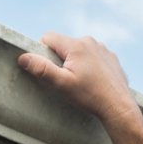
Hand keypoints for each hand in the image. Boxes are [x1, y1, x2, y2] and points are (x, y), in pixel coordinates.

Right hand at [18, 32, 140, 127]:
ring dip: (74, 61)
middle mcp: (90, 41)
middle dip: (59, 58)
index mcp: (76, 45)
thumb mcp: (62, 84)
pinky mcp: (110, 56)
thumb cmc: (90, 96)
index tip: (48, 68)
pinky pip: (92, 55)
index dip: (42, 51)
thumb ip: (42, 69)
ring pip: (78, 49)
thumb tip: (23, 57)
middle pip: (63, 44)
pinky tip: (93, 80)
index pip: (48, 37)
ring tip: (81, 81)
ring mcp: (102, 48)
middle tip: (65, 78)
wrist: (118, 106)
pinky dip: (89, 64)